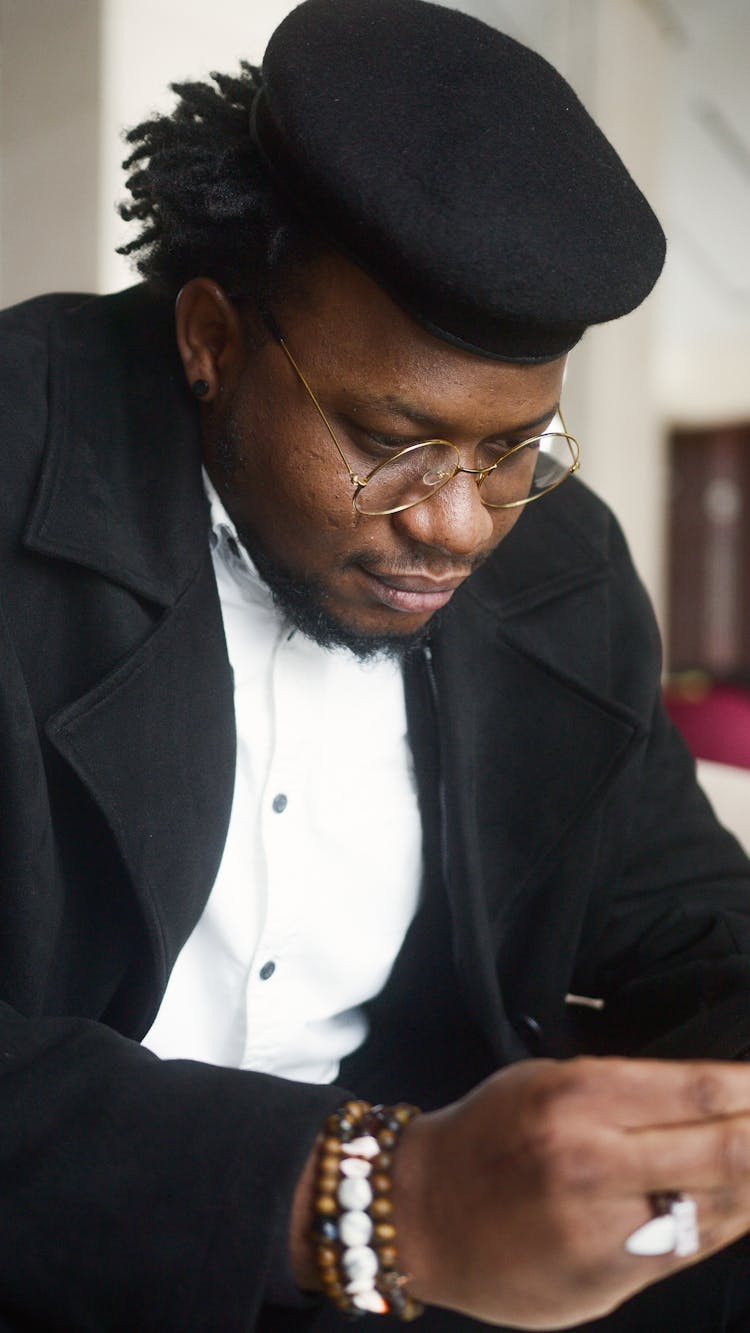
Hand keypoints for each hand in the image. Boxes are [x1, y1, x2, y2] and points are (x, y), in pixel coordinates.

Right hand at [389, 1056, 749, 1328]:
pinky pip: (690, 1248)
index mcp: (576, 1096)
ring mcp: (603, 1226)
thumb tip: (713, 1098)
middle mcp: (592, 1160)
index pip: (696, 1087)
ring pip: (718, 1206)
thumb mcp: (544, 1081)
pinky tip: (741, 1204)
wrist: (423, 1214)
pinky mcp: (607, 1278)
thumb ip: (626, 1092)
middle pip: (725, 1150)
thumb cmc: (485, 1136)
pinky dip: (727, 1222)